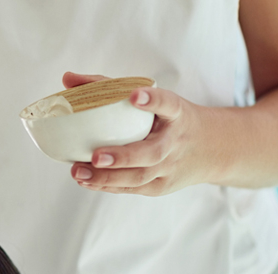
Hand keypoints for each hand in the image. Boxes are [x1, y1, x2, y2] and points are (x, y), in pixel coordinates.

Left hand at [62, 72, 216, 195]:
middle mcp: (175, 142)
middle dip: (123, 156)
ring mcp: (169, 167)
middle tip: (96, 156)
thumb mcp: (152, 99)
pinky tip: (86, 181)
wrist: (212, 148)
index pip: (169, 104)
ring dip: (107, 177)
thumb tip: (68, 79)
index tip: (135, 95)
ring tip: (79, 172)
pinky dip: (108, 186)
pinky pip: (132, 188)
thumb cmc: (168, 119)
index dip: (154, 100)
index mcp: (177, 114)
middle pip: (151, 153)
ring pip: (139, 176)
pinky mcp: (160, 186)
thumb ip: (110, 87)